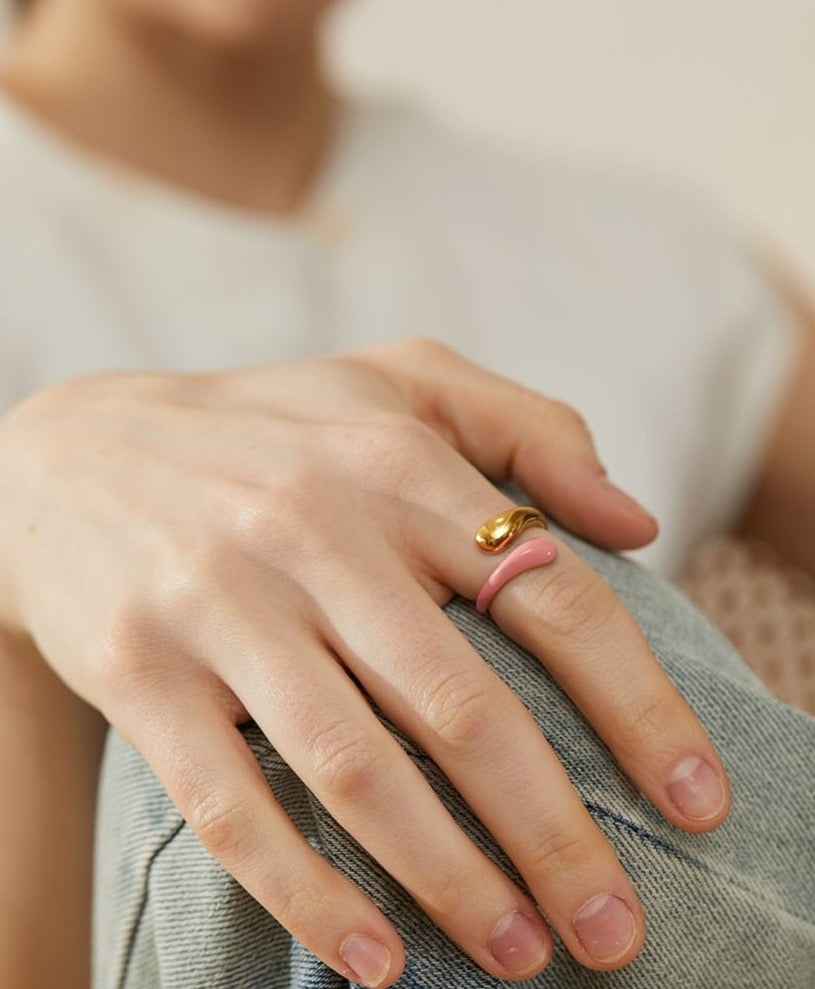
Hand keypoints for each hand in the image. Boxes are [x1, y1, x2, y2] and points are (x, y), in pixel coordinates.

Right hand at [0, 339, 728, 985]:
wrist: (74, 454)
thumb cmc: (269, 430)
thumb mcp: (400, 382)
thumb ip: (530, 430)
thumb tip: (635, 526)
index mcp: (398, 462)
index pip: (553, 597)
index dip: (639, 707)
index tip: (697, 799)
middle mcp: (315, 530)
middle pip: (467, 707)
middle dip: (558, 834)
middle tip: (618, 933)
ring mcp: (223, 603)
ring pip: (357, 771)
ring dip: (451, 881)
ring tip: (522, 955)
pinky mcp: (142, 669)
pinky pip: (231, 805)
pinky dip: (307, 894)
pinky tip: (375, 960)